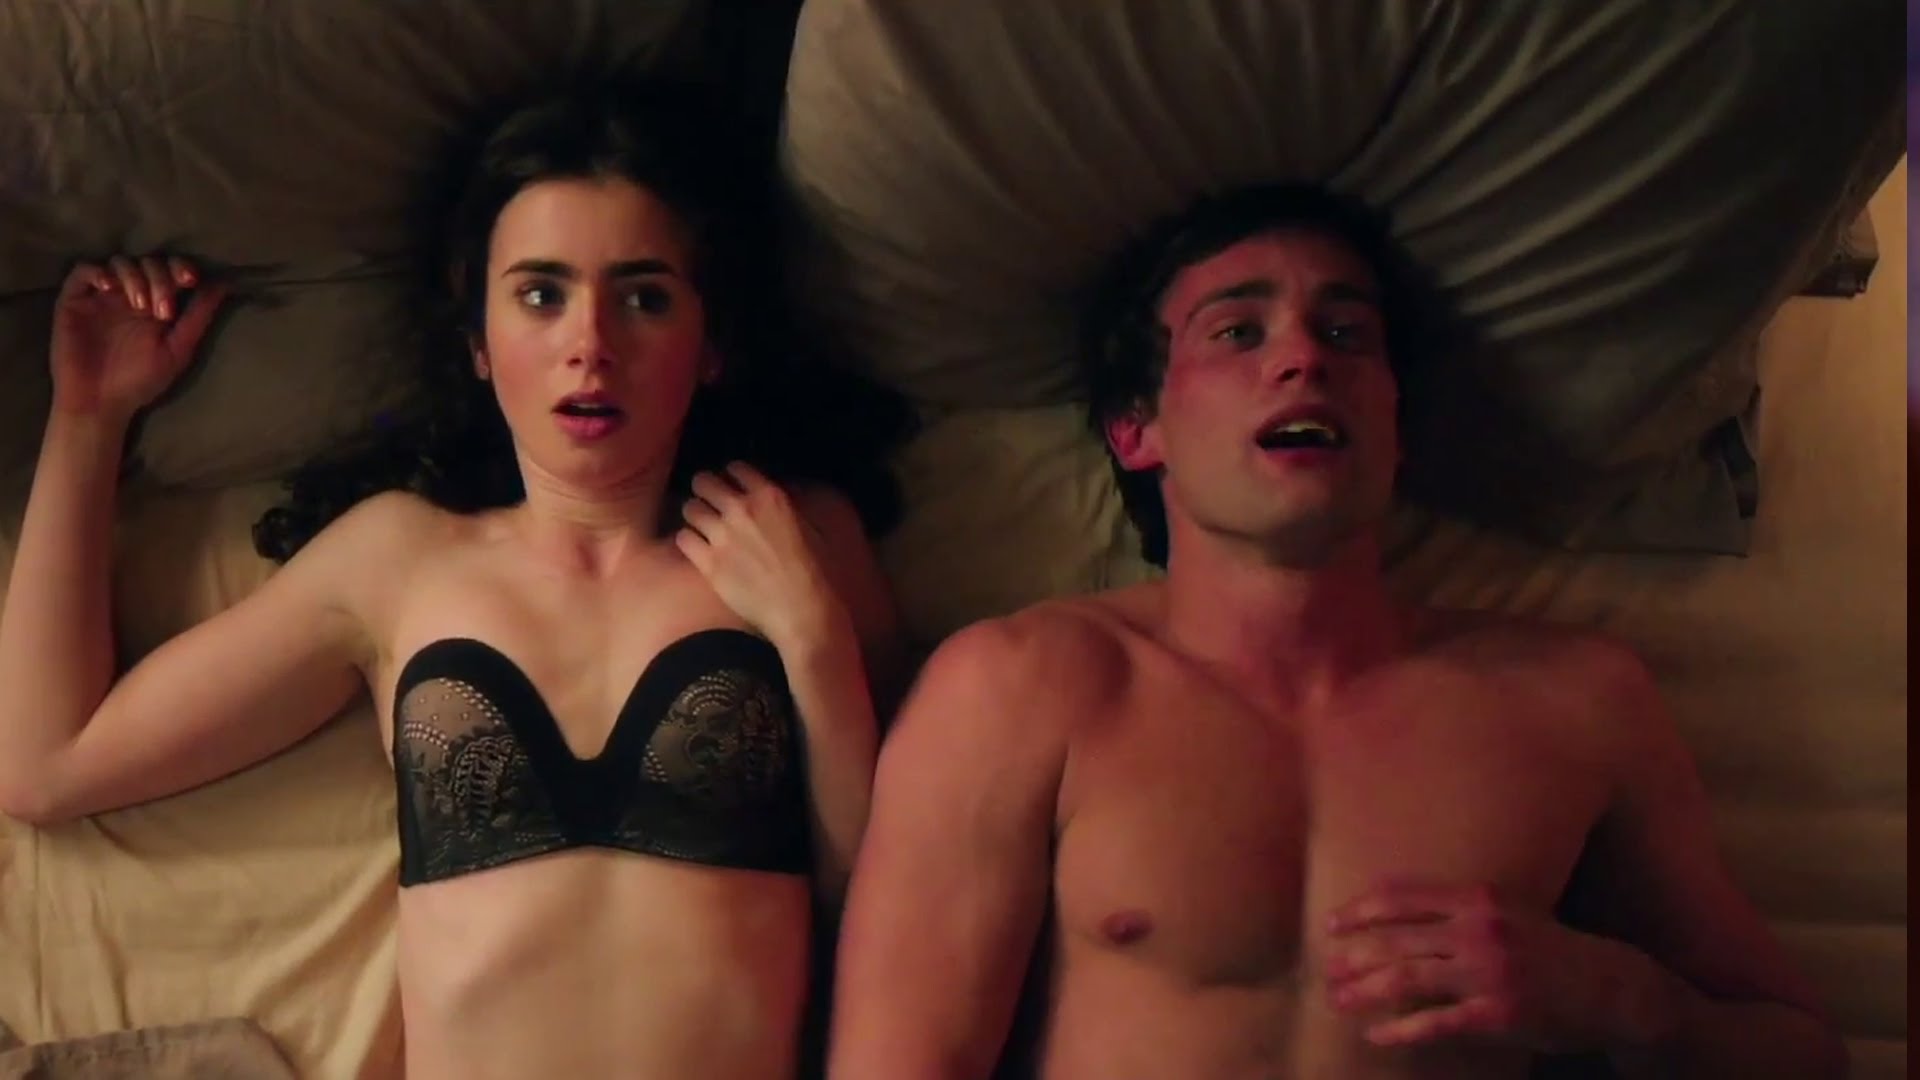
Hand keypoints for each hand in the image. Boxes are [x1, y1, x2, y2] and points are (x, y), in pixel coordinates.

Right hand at [50, 254, 228, 421]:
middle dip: (160, 280)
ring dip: (135, 278)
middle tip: (163, 312)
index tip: (190, 280)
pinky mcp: (74, 300)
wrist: (100, 403)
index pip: (170, 270)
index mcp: (156, 303)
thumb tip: (224, 285)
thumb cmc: (141, 380)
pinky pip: (83, 271)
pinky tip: (109, 287)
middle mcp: (129, 295)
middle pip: (148, 263)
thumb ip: (198, 316)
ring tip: (141, 307)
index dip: (180, 267)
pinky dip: (97, 271)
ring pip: (119, 262)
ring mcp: (102, 296)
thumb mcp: (178, 349)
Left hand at [676, 463, 848, 650]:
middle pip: (703, 482)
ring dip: (695, 515)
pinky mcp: (708, 563)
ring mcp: (721, 536)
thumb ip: (785, 508)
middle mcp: (741, 509)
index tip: (730, 483)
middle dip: (704, 489)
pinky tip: (696, 548)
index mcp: (770, 496)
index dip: (731, 475)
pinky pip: (683, 539)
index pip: (736, 468)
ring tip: (701, 525)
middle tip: (707, 500)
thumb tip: (770, 501)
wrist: (801, 610)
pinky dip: (688, 540)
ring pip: (689, 508)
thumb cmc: (815, 571)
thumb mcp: (808, 526)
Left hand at [1323, 879, 1678, 1053]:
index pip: (1403, 897)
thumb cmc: (1550, 949)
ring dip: (1365, 991)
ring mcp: (1488, 973)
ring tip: (1338, 1000)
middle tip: (1327, 969)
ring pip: (1407, 979)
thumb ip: (1458, 912)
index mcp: (1478, 899)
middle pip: (1397, 940)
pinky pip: (1435, 1022)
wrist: (1611, 987)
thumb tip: (1399, 920)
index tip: (1332, 924)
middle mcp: (1479, 930)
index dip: (1361, 910)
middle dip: (1354, 956)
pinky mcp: (1498, 1014)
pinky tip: (1377, 1035)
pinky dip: (1399, 1030)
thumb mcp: (1507, 913)